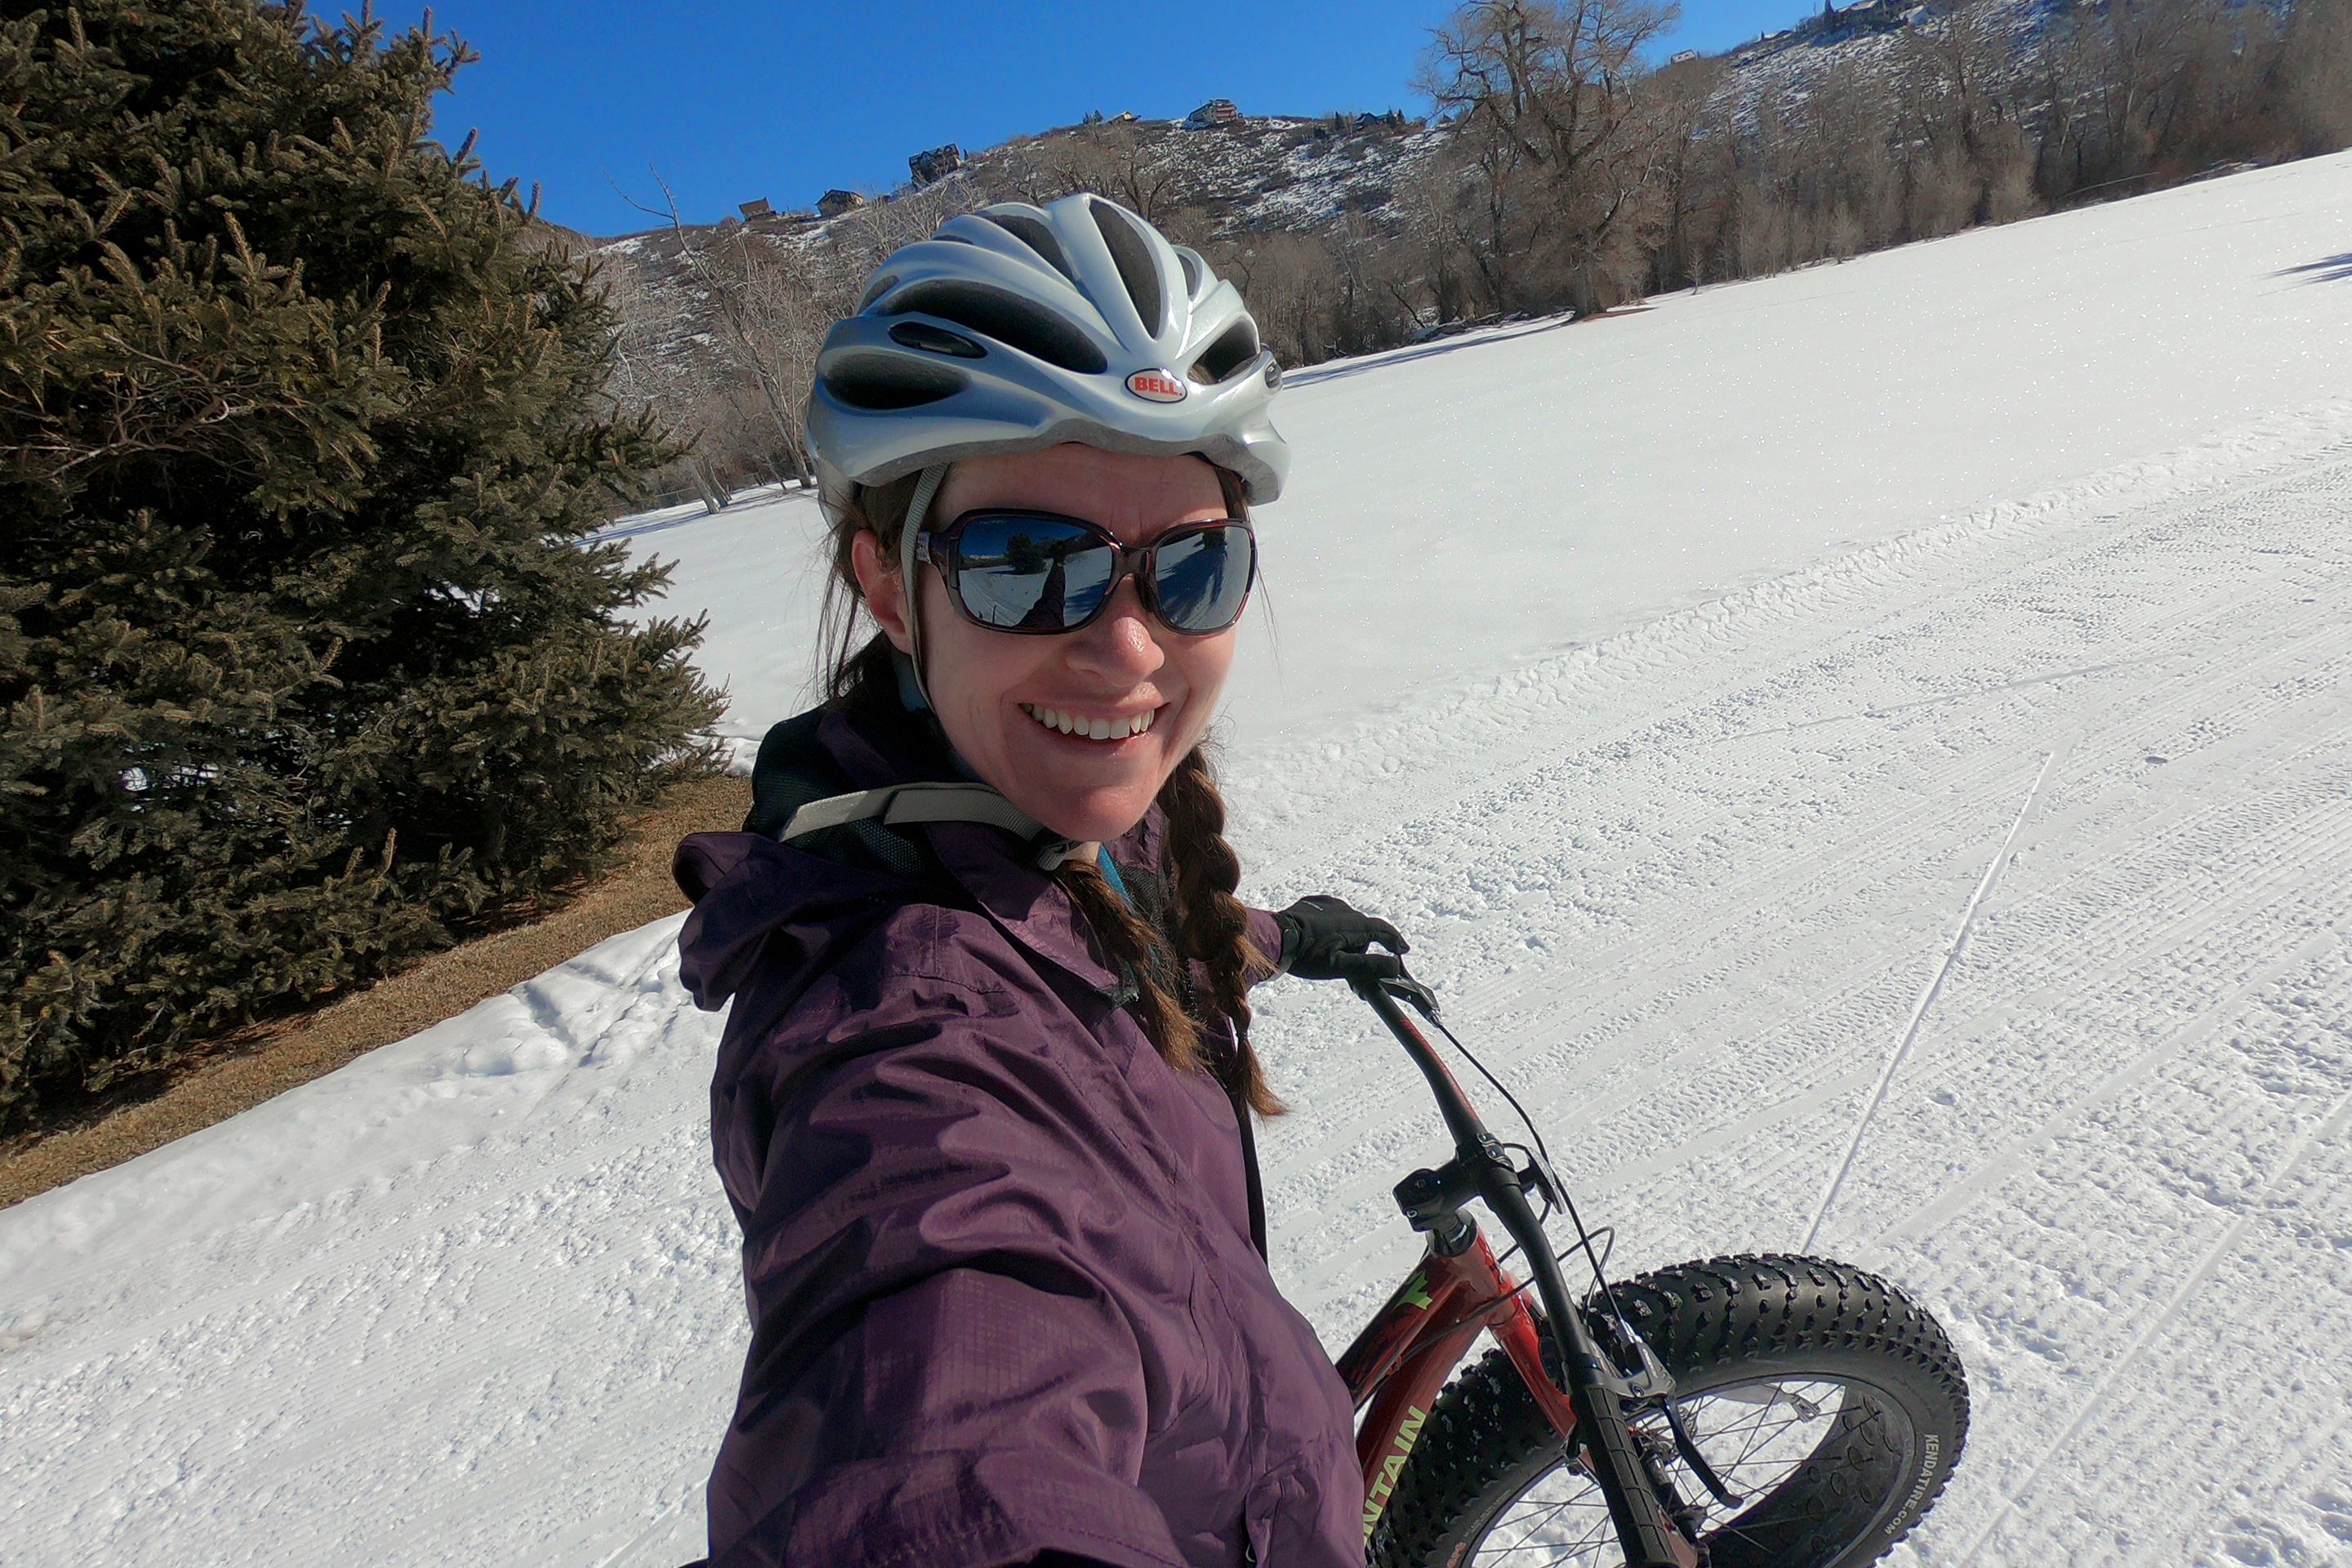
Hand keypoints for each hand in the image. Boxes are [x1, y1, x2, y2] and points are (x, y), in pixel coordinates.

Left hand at [1274, 895, 1409, 980]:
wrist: (1274, 938)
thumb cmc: (1306, 956)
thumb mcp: (1340, 967)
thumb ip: (1369, 966)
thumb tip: (1395, 966)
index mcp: (1355, 925)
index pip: (1384, 931)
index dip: (1396, 941)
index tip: (1402, 950)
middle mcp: (1346, 910)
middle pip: (1365, 931)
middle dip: (1364, 950)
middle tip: (1354, 971)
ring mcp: (1329, 905)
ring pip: (1348, 923)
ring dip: (1347, 939)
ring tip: (1333, 958)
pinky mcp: (1315, 904)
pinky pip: (1332, 915)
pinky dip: (1334, 927)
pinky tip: (1325, 939)